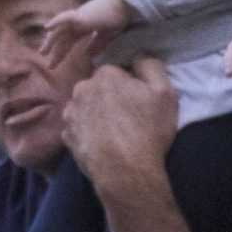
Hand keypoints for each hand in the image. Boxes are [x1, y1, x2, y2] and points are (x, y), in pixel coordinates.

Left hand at [37, 0, 132, 65]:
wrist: (125, 4)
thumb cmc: (118, 16)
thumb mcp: (107, 34)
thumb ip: (97, 44)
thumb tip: (89, 55)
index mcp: (84, 26)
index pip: (69, 40)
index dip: (61, 52)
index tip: (53, 64)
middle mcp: (78, 21)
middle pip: (62, 37)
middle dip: (54, 48)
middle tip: (45, 60)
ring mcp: (78, 17)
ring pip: (60, 29)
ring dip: (51, 41)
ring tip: (43, 52)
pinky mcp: (81, 15)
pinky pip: (65, 17)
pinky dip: (56, 21)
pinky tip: (47, 27)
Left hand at [63, 55, 177, 195]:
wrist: (125, 173)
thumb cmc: (148, 132)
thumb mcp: (165, 93)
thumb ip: (151, 66)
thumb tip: (139, 57)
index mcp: (105, 75)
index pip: (117, 72)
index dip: (129, 86)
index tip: (139, 102)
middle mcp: (81, 89)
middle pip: (98, 88)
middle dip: (110, 98)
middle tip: (128, 118)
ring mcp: (70, 114)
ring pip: (86, 107)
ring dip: (97, 114)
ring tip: (114, 133)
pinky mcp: (66, 137)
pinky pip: (79, 128)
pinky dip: (88, 132)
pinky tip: (102, 144)